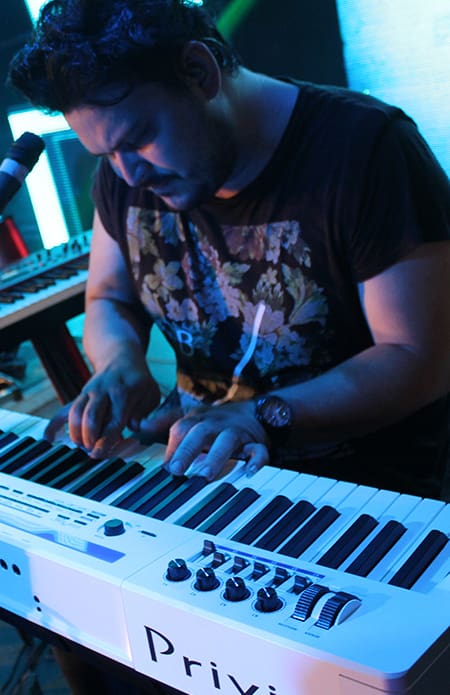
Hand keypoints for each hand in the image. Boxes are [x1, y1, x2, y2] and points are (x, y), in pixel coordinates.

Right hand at [44, 358, 160, 456]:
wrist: (121, 357)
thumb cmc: (139, 381)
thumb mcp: (151, 393)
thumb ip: (144, 412)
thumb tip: (135, 427)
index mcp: (124, 393)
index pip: (114, 421)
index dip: (106, 440)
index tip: (100, 454)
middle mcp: (104, 392)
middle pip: (90, 417)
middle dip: (89, 438)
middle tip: (91, 452)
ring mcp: (89, 392)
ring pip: (75, 413)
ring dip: (75, 434)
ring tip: (82, 446)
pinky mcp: (80, 395)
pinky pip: (64, 409)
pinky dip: (54, 424)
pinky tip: (48, 438)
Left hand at [163, 400, 270, 479]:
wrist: (254, 411)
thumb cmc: (216, 421)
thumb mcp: (192, 417)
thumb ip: (166, 422)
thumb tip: (141, 424)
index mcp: (199, 420)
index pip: (181, 429)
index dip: (171, 446)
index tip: (164, 466)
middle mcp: (216, 425)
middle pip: (200, 432)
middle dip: (187, 450)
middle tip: (175, 469)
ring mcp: (236, 433)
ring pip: (227, 441)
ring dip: (216, 457)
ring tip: (206, 474)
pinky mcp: (256, 443)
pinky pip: (258, 450)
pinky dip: (256, 460)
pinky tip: (249, 472)